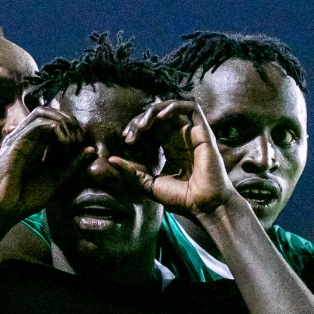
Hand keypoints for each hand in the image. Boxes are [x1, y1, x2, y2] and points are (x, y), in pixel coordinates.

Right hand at [0, 107, 89, 223]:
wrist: (3, 210)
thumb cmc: (24, 198)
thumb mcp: (56, 181)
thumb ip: (72, 166)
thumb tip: (90, 149)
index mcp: (35, 145)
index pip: (54, 123)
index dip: (71, 129)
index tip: (82, 145)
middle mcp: (26, 138)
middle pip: (49, 113)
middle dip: (69, 121)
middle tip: (79, 139)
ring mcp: (19, 138)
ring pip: (43, 113)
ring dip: (63, 122)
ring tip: (72, 140)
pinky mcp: (16, 142)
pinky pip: (39, 124)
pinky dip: (56, 129)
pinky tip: (65, 143)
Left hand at [109, 100, 236, 218]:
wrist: (204, 206)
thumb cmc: (181, 199)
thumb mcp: (149, 185)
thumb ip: (131, 172)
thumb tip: (110, 160)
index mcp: (169, 149)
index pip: (150, 129)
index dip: (136, 129)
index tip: (127, 141)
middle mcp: (180, 138)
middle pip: (157, 117)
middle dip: (140, 121)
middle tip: (130, 135)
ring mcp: (191, 134)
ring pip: (170, 108)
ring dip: (153, 112)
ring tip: (142, 126)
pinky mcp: (202, 131)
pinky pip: (190, 107)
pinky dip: (173, 107)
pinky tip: (160, 118)